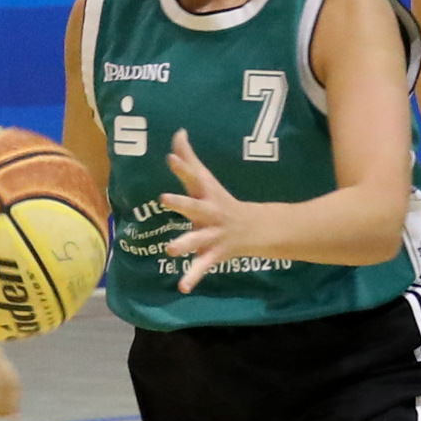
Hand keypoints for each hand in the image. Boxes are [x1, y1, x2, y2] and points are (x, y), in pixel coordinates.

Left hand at [155, 142, 296, 290]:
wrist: (258, 229)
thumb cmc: (222, 201)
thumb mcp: (206, 181)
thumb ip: (190, 159)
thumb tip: (178, 132)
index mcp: (207, 193)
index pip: (193, 176)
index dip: (183, 166)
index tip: (171, 157)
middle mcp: (210, 212)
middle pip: (195, 206)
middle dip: (180, 203)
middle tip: (163, 198)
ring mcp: (214, 233)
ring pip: (198, 240)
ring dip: (184, 244)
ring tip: (169, 250)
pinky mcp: (216, 253)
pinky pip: (202, 266)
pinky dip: (193, 277)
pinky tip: (182, 288)